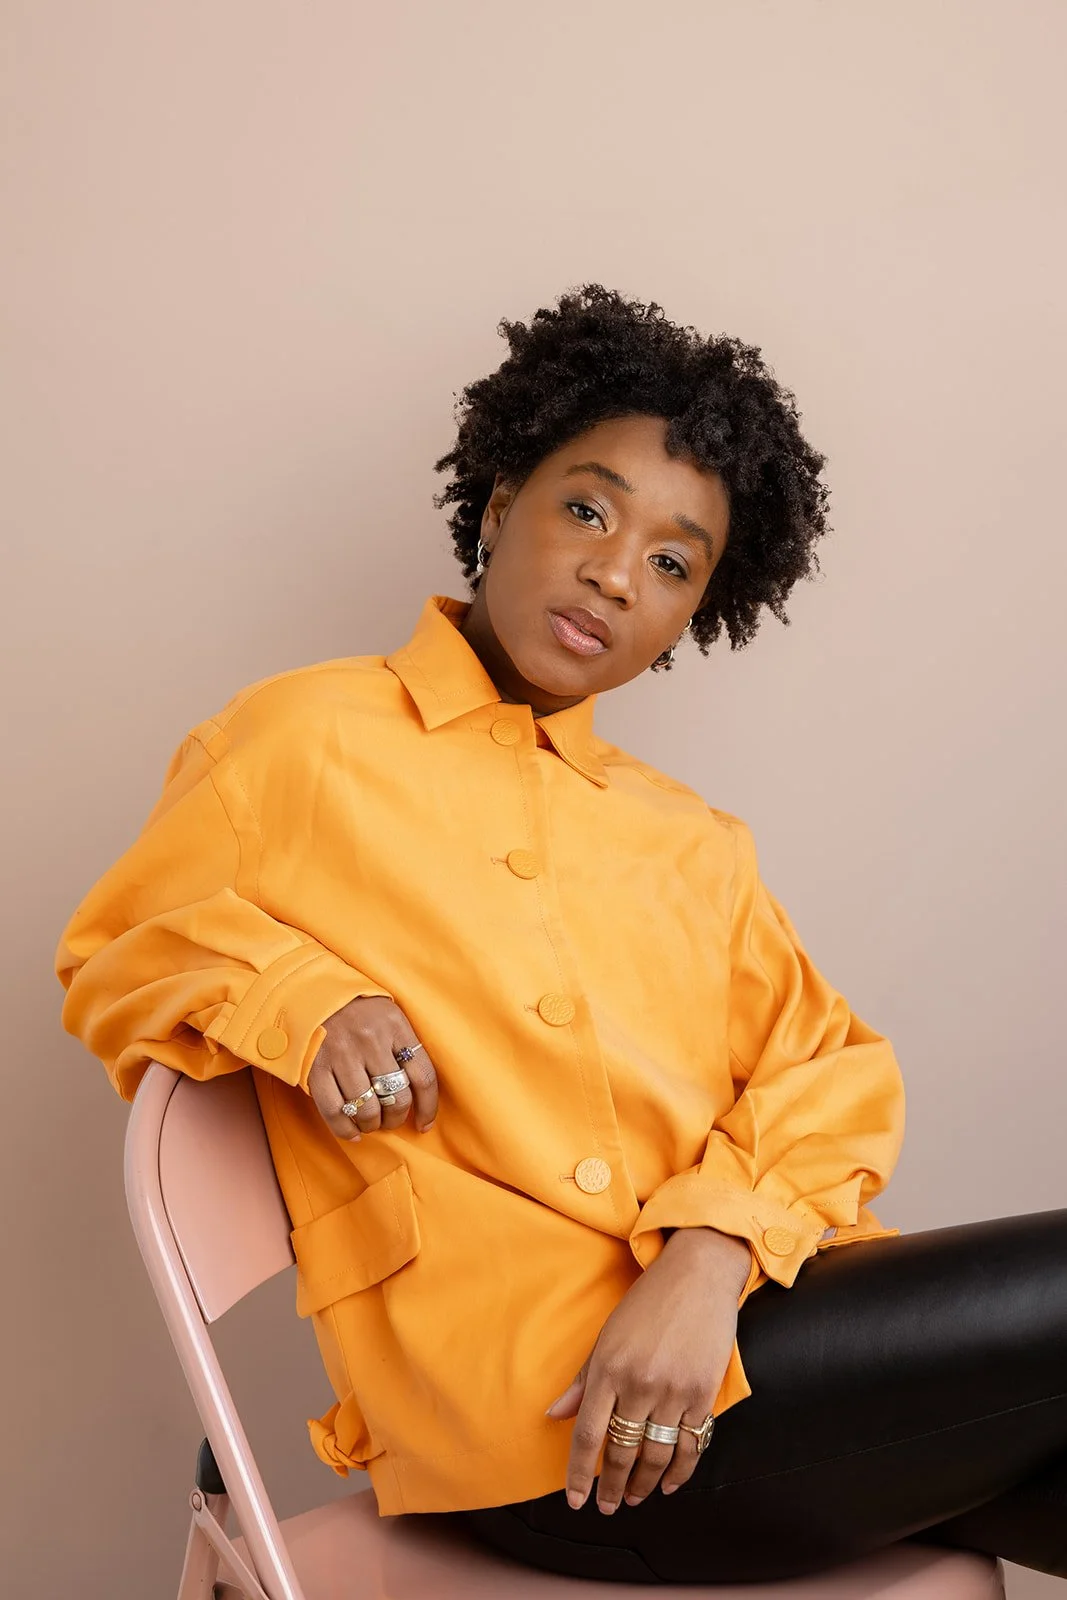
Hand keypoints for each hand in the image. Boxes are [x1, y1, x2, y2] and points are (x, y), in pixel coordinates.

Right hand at [307, 995, 438, 1141]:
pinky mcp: (316, 1067)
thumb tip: (418, 1094)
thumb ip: (404, 1046)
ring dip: (373, 1124)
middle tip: (391, 1120)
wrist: (312, 991)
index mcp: (395, 1026)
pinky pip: (334, 1110)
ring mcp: (342, 1055)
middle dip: (396, 1118)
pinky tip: (352, 1132)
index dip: (428, 1107)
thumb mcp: (389, 1015)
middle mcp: (371, 1040)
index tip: (424, 1124)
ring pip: (368, 1109)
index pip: (424, 1076)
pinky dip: (345, 1129)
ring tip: (371, 1123)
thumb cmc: (358, 1009)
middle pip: (398, 1097)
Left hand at [546, 1227, 749, 1513]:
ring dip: (643, 1484)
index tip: (576, 1500)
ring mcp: (674, 1390)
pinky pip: (691, 1445)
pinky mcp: (704, 1392)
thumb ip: (584, 1380)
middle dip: (611, 1486)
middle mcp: (639, 1383)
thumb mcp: (607, 1335)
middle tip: (608, 1506)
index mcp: (608, 1368)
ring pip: (656, 1456)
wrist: (698, 1272)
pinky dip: (680, 1472)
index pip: (587, 1435)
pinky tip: (669, 1484)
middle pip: (621, 1452)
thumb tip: (556, 1415)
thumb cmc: (648, 1301)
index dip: (579, 1474)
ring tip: (634, 1497)